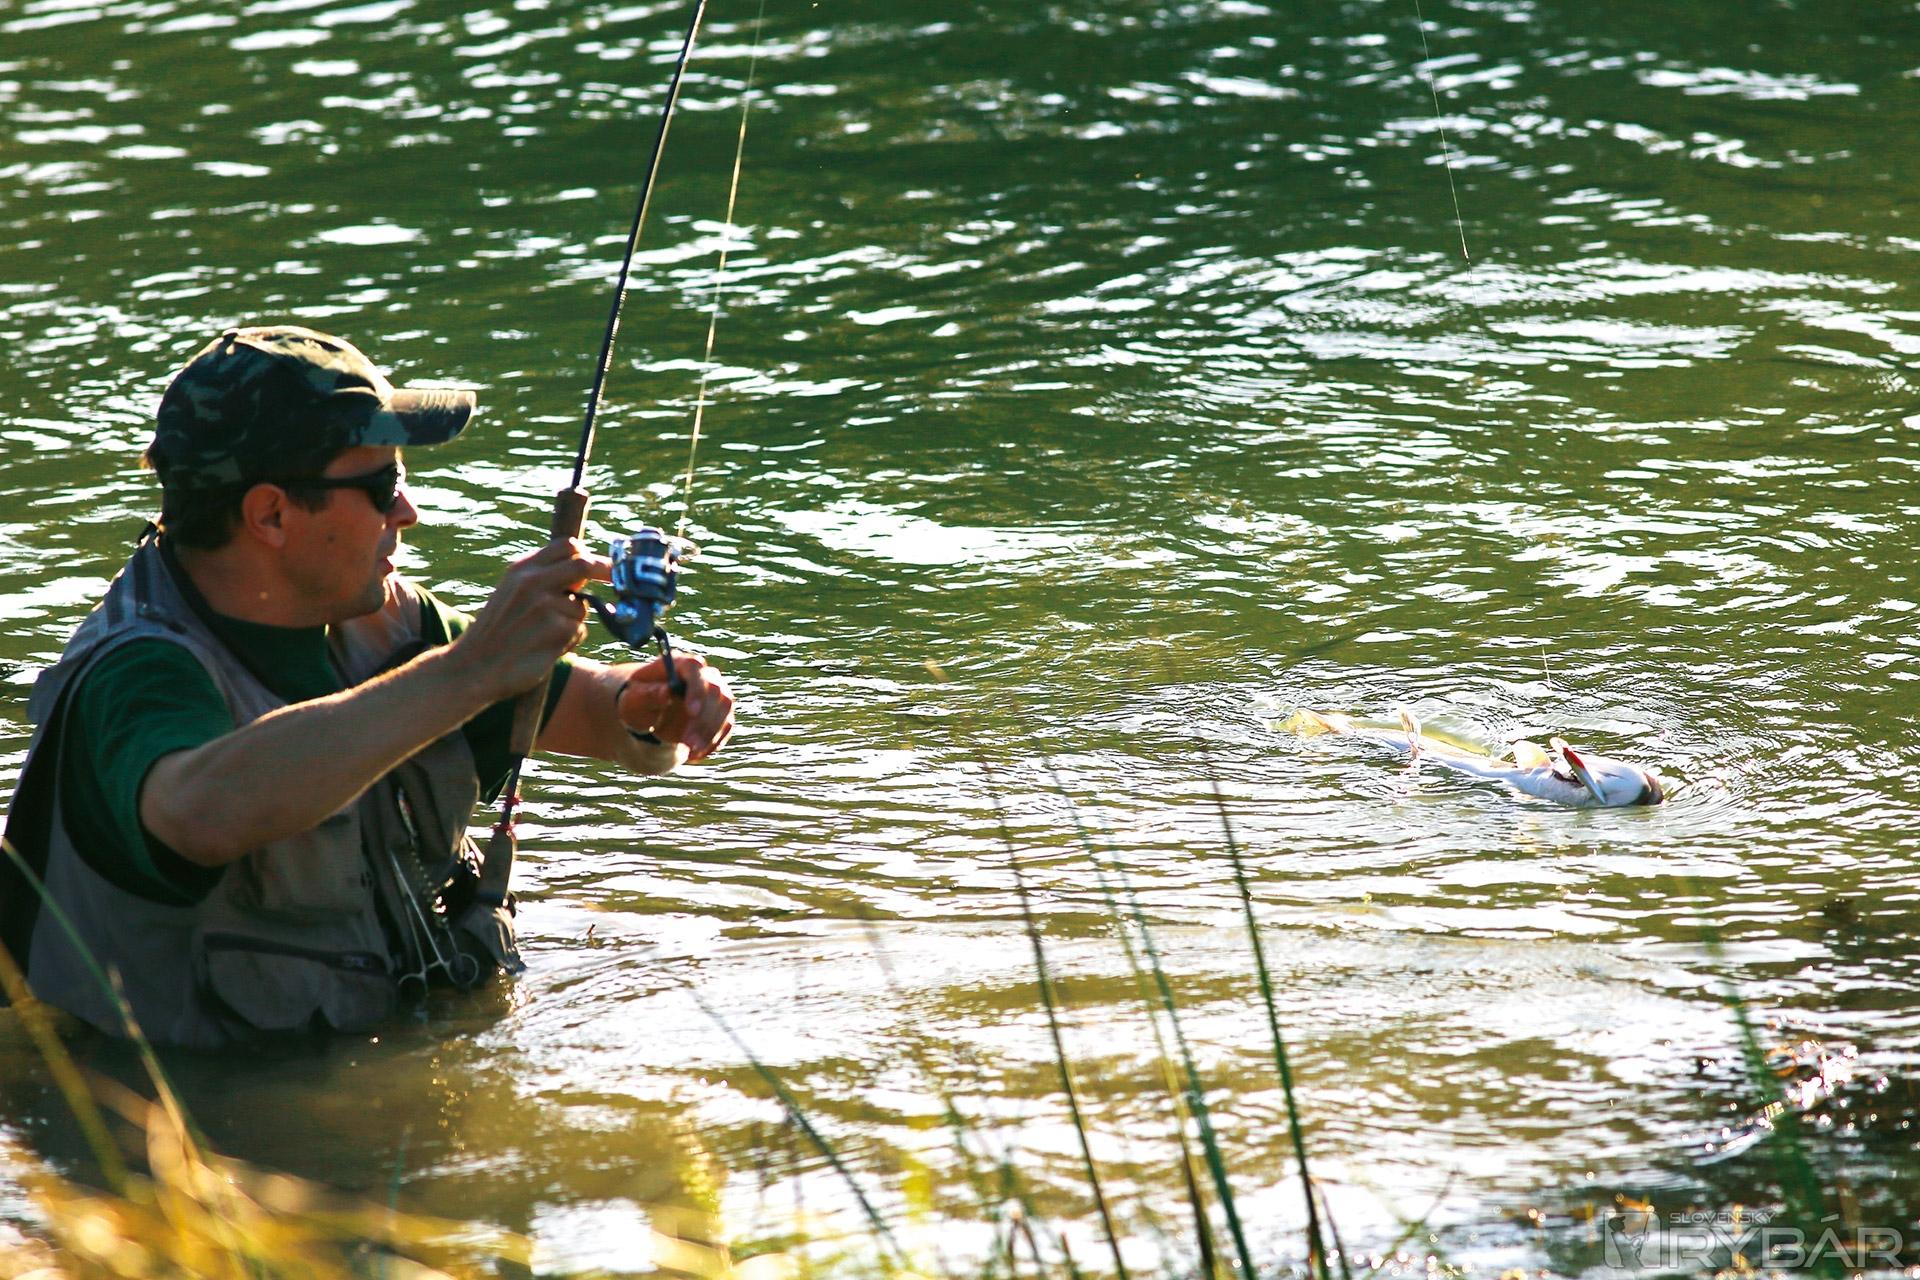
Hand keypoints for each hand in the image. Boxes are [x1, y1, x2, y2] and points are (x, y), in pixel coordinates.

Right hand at [454, 540, 610, 701]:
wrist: (474, 667)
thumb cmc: (498, 632)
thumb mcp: (511, 593)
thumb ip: (542, 579)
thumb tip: (582, 571)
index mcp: (521, 569)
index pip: (566, 546)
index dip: (588, 554)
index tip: (603, 563)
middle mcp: (532, 582)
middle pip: (583, 565)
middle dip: (605, 571)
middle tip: (615, 580)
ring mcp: (544, 606)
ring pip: (581, 608)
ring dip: (572, 623)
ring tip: (544, 635)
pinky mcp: (555, 631)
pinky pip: (578, 632)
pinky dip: (568, 642)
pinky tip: (544, 648)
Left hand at [616, 651, 735, 763]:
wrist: (649, 715)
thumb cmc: (638, 703)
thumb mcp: (634, 701)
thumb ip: (648, 696)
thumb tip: (667, 692)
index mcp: (678, 664)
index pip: (694, 668)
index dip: (697, 688)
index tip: (691, 711)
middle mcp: (703, 674)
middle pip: (715, 690)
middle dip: (703, 719)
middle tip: (688, 743)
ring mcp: (716, 692)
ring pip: (725, 708)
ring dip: (710, 732)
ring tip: (691, 750)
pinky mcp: (722, 711)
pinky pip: (726, 725)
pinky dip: (713, 741)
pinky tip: (695, 753)